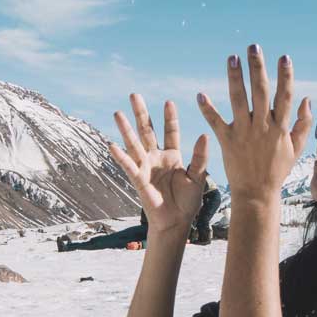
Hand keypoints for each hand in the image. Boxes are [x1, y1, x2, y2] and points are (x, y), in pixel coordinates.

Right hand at [108, 94, 209, 233]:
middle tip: (134, 95)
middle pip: (147, 131)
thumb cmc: (188, 201)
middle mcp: (157, 158)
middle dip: (141, 113)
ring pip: (134, 143)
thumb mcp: (198, 176)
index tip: (169, 101)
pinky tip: (112, 144)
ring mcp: (146, 167)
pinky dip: (120, 156)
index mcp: (173, 156)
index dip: (169, 117)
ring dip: (126, 129)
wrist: (176, 222)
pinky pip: (128, 165)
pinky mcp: (138, 179)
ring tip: (118, 112)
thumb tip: (205, 134)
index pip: (170, 131)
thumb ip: (200, 156)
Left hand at [198, 45, 312, 202]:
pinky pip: (216, 122)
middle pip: (260, 92)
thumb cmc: (277, 170)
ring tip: (231, 57)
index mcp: (280, 128)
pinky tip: (200, 94)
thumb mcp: (295, 148)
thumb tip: (306, 99)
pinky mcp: (227, 141)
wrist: (257, 193)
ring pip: (239, 101)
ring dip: (235, 78)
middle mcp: (262, 127)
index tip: (284, 57)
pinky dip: (208, 109)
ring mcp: (244, 134)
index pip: (284, 97)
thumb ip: (302, 124)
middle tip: (253, 47)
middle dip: (257, 68)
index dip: (285, 76)